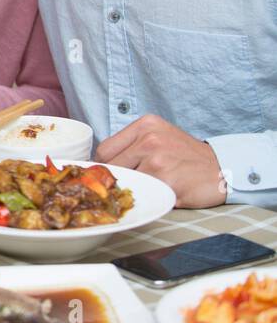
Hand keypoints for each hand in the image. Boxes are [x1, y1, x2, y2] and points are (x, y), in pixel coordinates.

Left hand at [94, 114, 226, 207]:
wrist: (223, 168)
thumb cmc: (187, 155)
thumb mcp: (160, 135)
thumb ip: (132, 144)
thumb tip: (99, 163)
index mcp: (146, 125)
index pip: (105, 149)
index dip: (103, 165)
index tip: (109, 174)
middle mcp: (150, 140)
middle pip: (112, 167)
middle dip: (118, 179)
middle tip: (130, 184)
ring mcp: (158, 161)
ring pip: (127, 181)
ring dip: (135, 188)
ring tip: (151, 186)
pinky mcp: (167, 182)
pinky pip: (145, 193)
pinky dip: (150, 196)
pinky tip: (162, 192)